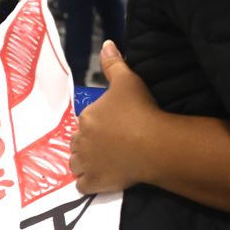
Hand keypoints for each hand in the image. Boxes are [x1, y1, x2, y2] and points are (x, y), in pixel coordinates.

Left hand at [69, 43, 163, 193]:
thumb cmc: (141, 110)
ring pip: (75, 164)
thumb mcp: (128, 80)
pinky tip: (99, 179)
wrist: (154, 144)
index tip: (112, 126)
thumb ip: (114, 64)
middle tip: (110, 144)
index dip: (97, 124)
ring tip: (102, 162)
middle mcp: (81, 140)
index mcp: (87, 116)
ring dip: (84, 163)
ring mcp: (86, 163)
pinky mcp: (94, 182)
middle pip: (77, 142)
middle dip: (88, 143)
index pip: (85, 121)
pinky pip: (82, 185)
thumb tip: (107, 44)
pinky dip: (88, 183)